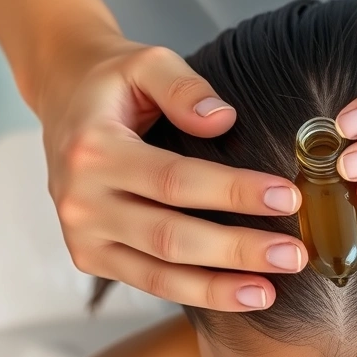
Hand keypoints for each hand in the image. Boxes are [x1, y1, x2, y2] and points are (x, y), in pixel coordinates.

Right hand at [36, 35, 306, 310]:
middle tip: (292, 255)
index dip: (234, 193)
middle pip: (170, 236)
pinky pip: (148, 282)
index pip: (175, 179)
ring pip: (157, 274)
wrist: (64, 99)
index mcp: (93, 149)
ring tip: (269, 292)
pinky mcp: (90, 257)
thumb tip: (221, 119)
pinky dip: (194, 293)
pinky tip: (237, 295)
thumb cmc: (114, 83)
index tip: (288, 198)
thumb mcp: (146, 62)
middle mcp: (81, 200)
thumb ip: (183, 87)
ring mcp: (82, 235)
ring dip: (217, 288)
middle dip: (236, 250)